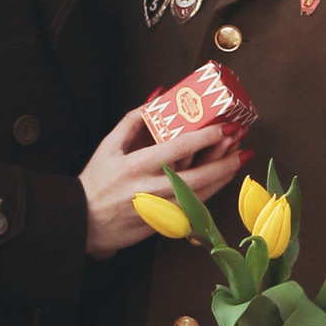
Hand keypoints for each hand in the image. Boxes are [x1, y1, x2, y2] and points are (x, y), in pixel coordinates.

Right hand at [81, 105, 245, 255]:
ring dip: (222, 178)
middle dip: (223, 162)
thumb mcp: (109, 146)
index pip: (177, 149)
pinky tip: (221, 182)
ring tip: (238, 161)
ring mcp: (158, 211)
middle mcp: (150, 189)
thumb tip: (156, 99)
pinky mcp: (162, 225)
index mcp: (136, 166)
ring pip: (199, 196)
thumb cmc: (96, 181)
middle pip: (196, 177)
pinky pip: (193, 210)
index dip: (204, 138)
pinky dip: (210, 195)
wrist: (83, 221)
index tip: (223, 128)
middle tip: (242, 148)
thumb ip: (132, 121)